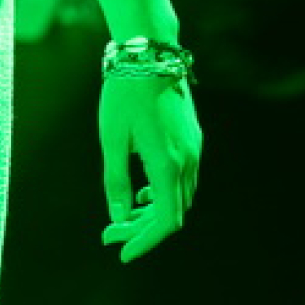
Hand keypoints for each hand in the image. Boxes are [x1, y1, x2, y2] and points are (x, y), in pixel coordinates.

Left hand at [98, 75, 201, 262]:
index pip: (165, 221)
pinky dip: (164, 192)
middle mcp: (188, 160)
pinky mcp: (193, 137)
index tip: (122, 253)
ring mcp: (194, 148)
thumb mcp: (112, 138)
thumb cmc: (124, 92)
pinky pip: (184, 178)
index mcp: (167, 163)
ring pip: (180, 196)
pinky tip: (143, 191)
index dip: (145, 242)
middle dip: (141, 229)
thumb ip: (116, 181)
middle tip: (110, 233)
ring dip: (153, 211)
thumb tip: (118, 219)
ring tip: (124, 213)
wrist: (149, 51)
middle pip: (172, 212)